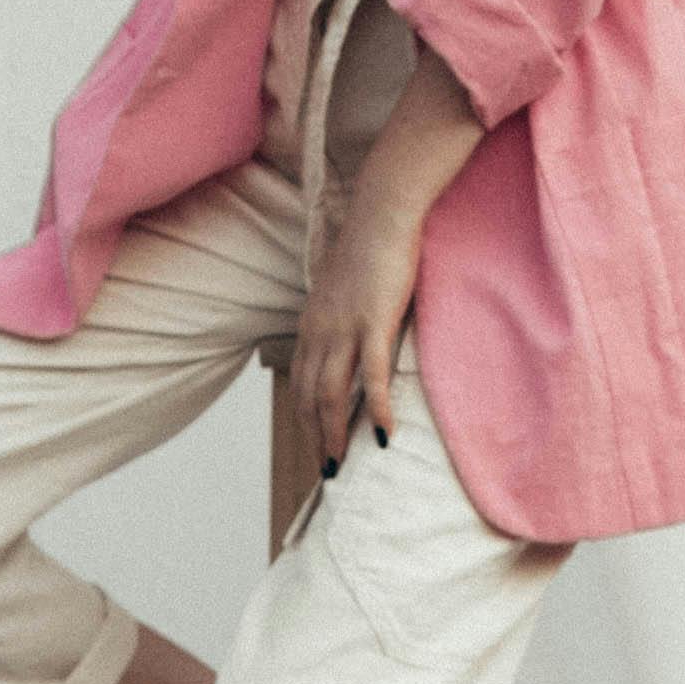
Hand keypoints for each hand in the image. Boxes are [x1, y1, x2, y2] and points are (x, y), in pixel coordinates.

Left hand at [291, 180, 420, 473]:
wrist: (383, 214)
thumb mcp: (343, 287)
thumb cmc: (370, 246)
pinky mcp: (374, 323)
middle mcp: (319, 331)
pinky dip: (375, 409)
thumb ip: (340, 315)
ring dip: (335, 434)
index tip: (315, 444)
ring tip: (341, 464)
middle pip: (310, 397)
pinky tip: (382, 435)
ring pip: (332, 395)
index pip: (301, 383)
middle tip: (326, 469)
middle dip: (315, 436)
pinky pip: (372, 376)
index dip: (306, 418)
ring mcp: (344, 328)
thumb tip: (346, 335)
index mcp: (310, 324)